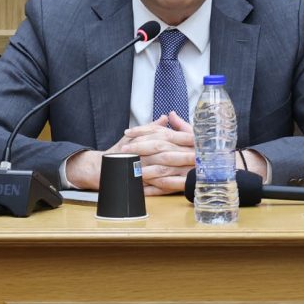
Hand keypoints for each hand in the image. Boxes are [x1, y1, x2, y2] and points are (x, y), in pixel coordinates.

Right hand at [79, 115, 197, 195]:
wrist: (102, 166)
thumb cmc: (122, 150)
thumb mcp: (138, 134)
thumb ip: (154, 126)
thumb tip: (167, 116)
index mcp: (147, 139)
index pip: (169, 136)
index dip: (185, 137)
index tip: (200, 138)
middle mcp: (144, 153)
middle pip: (167, 152)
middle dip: (185, 154)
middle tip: (201, 155)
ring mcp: (142, 168)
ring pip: (162, 169)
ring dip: (179, 170)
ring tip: (194, 171)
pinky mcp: (141, 182)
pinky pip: (154, 186)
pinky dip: (167, 186)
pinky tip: (180, 187)